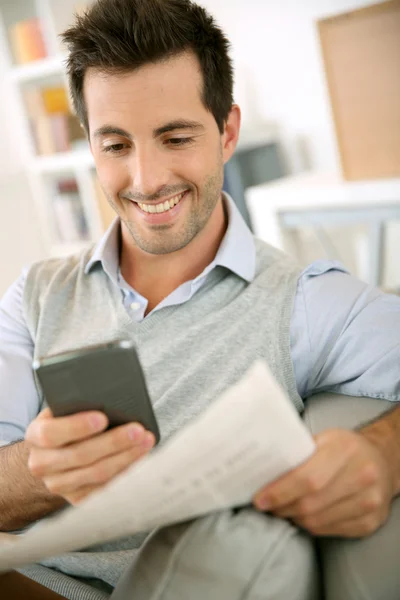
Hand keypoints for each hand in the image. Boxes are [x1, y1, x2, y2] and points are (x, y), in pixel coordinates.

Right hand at [25, 408, 154, 504]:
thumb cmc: (66, 423)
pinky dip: (127, 471)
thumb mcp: (64, 410)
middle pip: (80, 456)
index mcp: (36, 436)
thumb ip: (78, 405)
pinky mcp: (77, 498)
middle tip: (138, 430)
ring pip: (97, 474)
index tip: (103, 418)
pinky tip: (141, 457)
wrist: (55, 454)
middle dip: (113, 442)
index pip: (52, 434)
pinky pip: (105, 487)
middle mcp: (42, 464)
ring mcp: (59, 484)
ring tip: (146, 441)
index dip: (77, 427)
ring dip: (126, 457)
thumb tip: (111, 400)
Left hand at [253, 428, 395, 537]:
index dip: (279, 492)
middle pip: (310, 504)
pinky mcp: (370, 522)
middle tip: (267, 505)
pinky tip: (304, 515)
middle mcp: (362, 476)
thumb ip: (299, 453)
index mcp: (345, 449)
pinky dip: (311, 525)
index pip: (307, 478)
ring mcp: (369, 502)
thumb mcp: (325, 439)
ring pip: (317, 521)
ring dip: (294, 518)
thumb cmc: (345, 448)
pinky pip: (329, 531)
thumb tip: (264, 470)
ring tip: (283, 509)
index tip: (260, 499)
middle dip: (282, 507)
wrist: (382, 461)